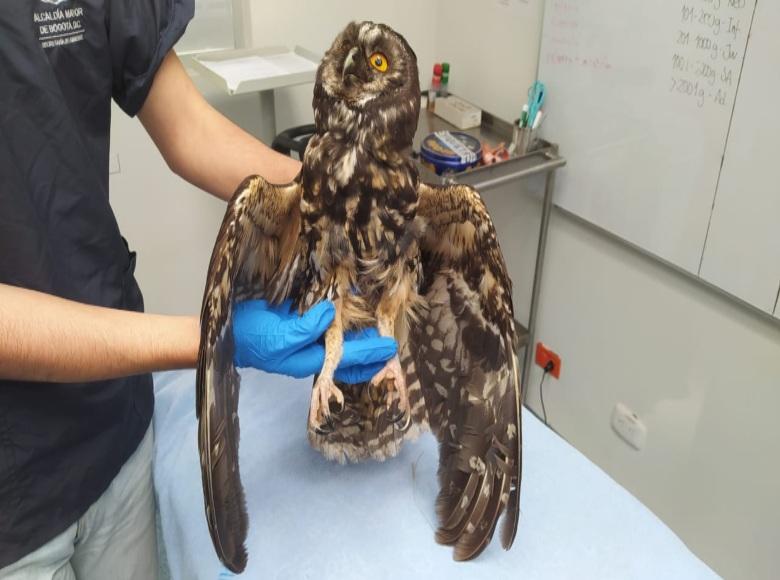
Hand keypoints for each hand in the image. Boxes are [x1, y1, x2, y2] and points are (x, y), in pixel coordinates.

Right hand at [232, 299, 396, 383]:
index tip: (391, 348)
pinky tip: (350, 307)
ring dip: (357, 333)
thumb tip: (331, 313)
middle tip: (392, 343)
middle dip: (369, 350)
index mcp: (309, 360)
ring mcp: (306, 336)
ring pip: (339, 338)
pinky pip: (324, 319)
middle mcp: (311, 350)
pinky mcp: (298, 320)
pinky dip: (338, 315)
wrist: (226, 330)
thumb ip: (308, 328)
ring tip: (378, 327)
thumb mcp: (281, 338)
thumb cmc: (252, 339)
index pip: (347, 359)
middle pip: (348, 354)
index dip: (370, 353)